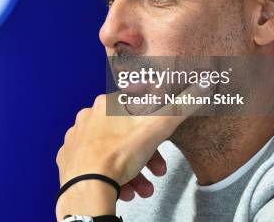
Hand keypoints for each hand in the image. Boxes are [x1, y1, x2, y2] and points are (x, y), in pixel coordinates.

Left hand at [55, 85, 206, 219]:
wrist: (86, 188)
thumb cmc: (118, 155)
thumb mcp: (156, 129)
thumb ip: (180, 107)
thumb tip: (203, 84)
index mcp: (106, 104)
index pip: (137, 105)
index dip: (155, 123)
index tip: (163, 137)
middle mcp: (88, 117)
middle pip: (127, 134)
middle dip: (147, 155)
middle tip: (158, 171)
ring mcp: (77, 139)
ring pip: (113, 152)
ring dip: (133, 171)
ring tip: (143, 187)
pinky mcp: (70, 160)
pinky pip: (96, 165)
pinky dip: (112, 176)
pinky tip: (125, 189)